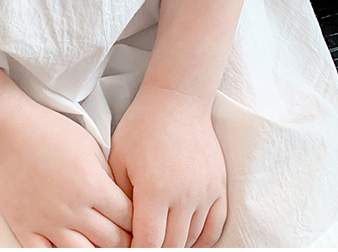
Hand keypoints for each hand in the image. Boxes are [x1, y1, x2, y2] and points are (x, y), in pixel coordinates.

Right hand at [0, 96, 132, 247]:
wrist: (7, 128)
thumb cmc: (47, 130)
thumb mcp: (88, 144)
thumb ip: (106, 175)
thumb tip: (120, 198)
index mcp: (93, 185)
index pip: (129, 217)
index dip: (138, 223)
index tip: (141, 225)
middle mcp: (74, 209)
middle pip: (112, 241)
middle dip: (126, 243)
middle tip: (129, 242)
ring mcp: (48, 222)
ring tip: (102, 247)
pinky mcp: (24, 227)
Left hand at [108, 83, 227, 247]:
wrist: (176, 101)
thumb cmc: (142, 126)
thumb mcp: (119, 158)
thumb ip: (118, 196)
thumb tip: (118, 225)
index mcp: (155, 191)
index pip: (149, 243)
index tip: (128, 251)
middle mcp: (184, 197)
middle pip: (172, 246)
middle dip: (156, 250)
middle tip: (143, 246)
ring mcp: (205, 193)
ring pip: (193, 239)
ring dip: (177, 245)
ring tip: (162, 242)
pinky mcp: (219, 187)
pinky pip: (214, 227)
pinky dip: (201, 239)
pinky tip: (188, 241)